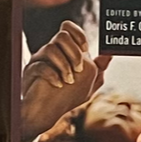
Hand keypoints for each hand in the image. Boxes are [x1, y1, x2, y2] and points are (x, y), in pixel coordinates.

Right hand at [20, 19, 105, 140]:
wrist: (45, 113)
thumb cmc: (66, 98)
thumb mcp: (88, 83)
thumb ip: (99, 68)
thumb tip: (110, 54)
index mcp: (64, 51)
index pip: (68, 28)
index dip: (79, 35)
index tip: (85, 50)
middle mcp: (51, 52)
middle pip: (62, 35)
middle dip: (74, 53)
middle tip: (78, 70)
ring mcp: (40, 60)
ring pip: (51, 48)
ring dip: (64, 66)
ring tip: (68, 81)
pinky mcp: (30, 71)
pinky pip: (40, 66)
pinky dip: (52, 76)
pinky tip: (58, 85)